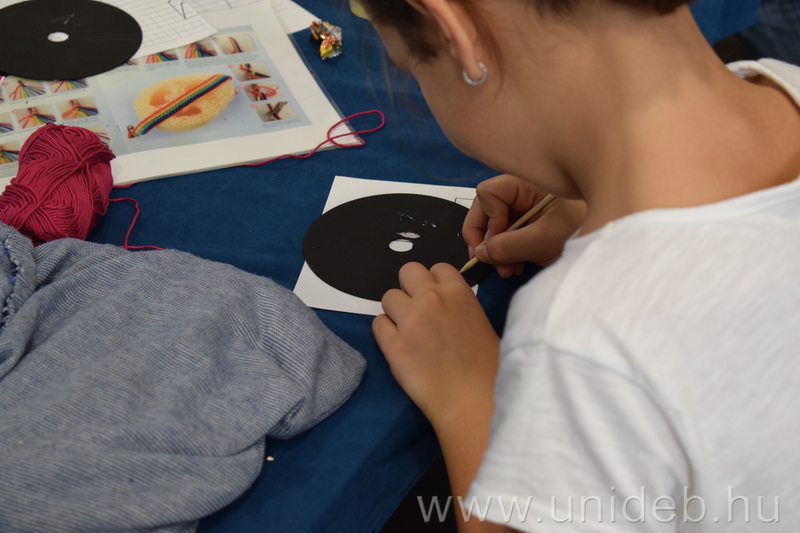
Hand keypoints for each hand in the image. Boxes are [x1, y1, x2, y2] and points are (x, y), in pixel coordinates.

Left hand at [372, 262, 499, 429]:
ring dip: (396, 311)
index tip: (436, 298)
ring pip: (388, 297)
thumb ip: (459, 305)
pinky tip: (399, 346)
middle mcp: (431, 299)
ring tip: (408, 331)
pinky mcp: (393, 345)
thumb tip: (443, 305)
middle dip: (410, 288)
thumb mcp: (481, 322)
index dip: (434, 282)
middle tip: (417, 310)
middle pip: (407, 271)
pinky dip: (385, 333)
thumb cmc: (488, 367)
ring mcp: (409, 321)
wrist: (474, 400)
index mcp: (458, 292)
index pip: (436, 267)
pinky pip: (377, 324)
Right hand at [463, 174, 586, 275]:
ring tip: (507, 270)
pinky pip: (508, 237)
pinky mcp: (532, 227)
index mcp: (528, 185)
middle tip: (488, 262)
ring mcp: (528, 211)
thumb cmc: (585, 231)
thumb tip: (480, 253)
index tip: (494, 242)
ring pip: (496, 227)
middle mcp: (525, 194)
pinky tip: (516, 267)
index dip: (487, 219)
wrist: (612, 249)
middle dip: (486, 238)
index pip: (488, 194)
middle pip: (487, 210)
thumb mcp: (543, 240)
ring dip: (496, 251)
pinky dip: (507, 253)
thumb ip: (508, 246)